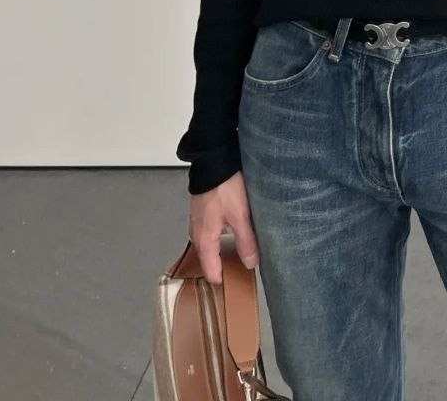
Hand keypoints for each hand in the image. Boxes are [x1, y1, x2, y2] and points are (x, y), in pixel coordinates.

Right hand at [188, 170, 259, 284]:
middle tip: (239, 273)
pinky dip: (219, 237)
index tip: (234, 287)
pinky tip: (232, 233)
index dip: (221, 280)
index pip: (210, 269)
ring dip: (220, 251)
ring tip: (238, 255)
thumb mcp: (240, 215)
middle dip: (221, 266)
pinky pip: (209, 231)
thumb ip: (246, 241)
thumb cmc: (226, 187)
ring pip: (208, 243)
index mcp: (204, 237)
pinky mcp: (202, 209)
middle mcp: (197, 231)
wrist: (213, 159)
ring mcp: (197, 219)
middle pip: (207, 257)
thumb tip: (250, 264)